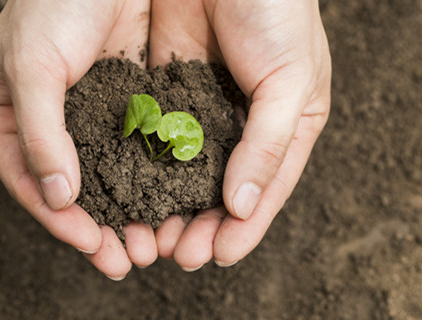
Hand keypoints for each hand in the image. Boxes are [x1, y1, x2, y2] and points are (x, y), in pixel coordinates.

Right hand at [0, 0, 151, 279]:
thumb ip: (40, 134)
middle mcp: (40, 122)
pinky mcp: (120, 101)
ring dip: (126, 210)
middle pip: (67, 188)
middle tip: (127, 262)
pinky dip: (148, 178)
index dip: (58, 219)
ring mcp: (82, 114)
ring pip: (103, 175)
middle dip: (97, 227)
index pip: (28, 180)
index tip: (92, 246)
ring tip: (151, 245)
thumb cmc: (52, 3)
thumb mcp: (33, 68)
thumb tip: (57, 196)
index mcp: (1, 115)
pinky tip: (169, 202)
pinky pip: (132, 148)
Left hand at [148, 0, 330, 269]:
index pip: (265, 188)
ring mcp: (204, 107)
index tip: (216, 255)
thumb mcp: (292, 79)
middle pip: (221, 187)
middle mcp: (245, 123)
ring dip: (168, 204)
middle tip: (177, 254)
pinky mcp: (168, 87)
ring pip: (184, 170)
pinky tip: (128, 190)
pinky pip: (156, 134)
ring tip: (150, 235)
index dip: (244, 226)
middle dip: (200, 223)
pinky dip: (144, 165)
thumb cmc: (279, 9)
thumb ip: (268, 143)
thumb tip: (243, 205)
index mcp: (287, 124)